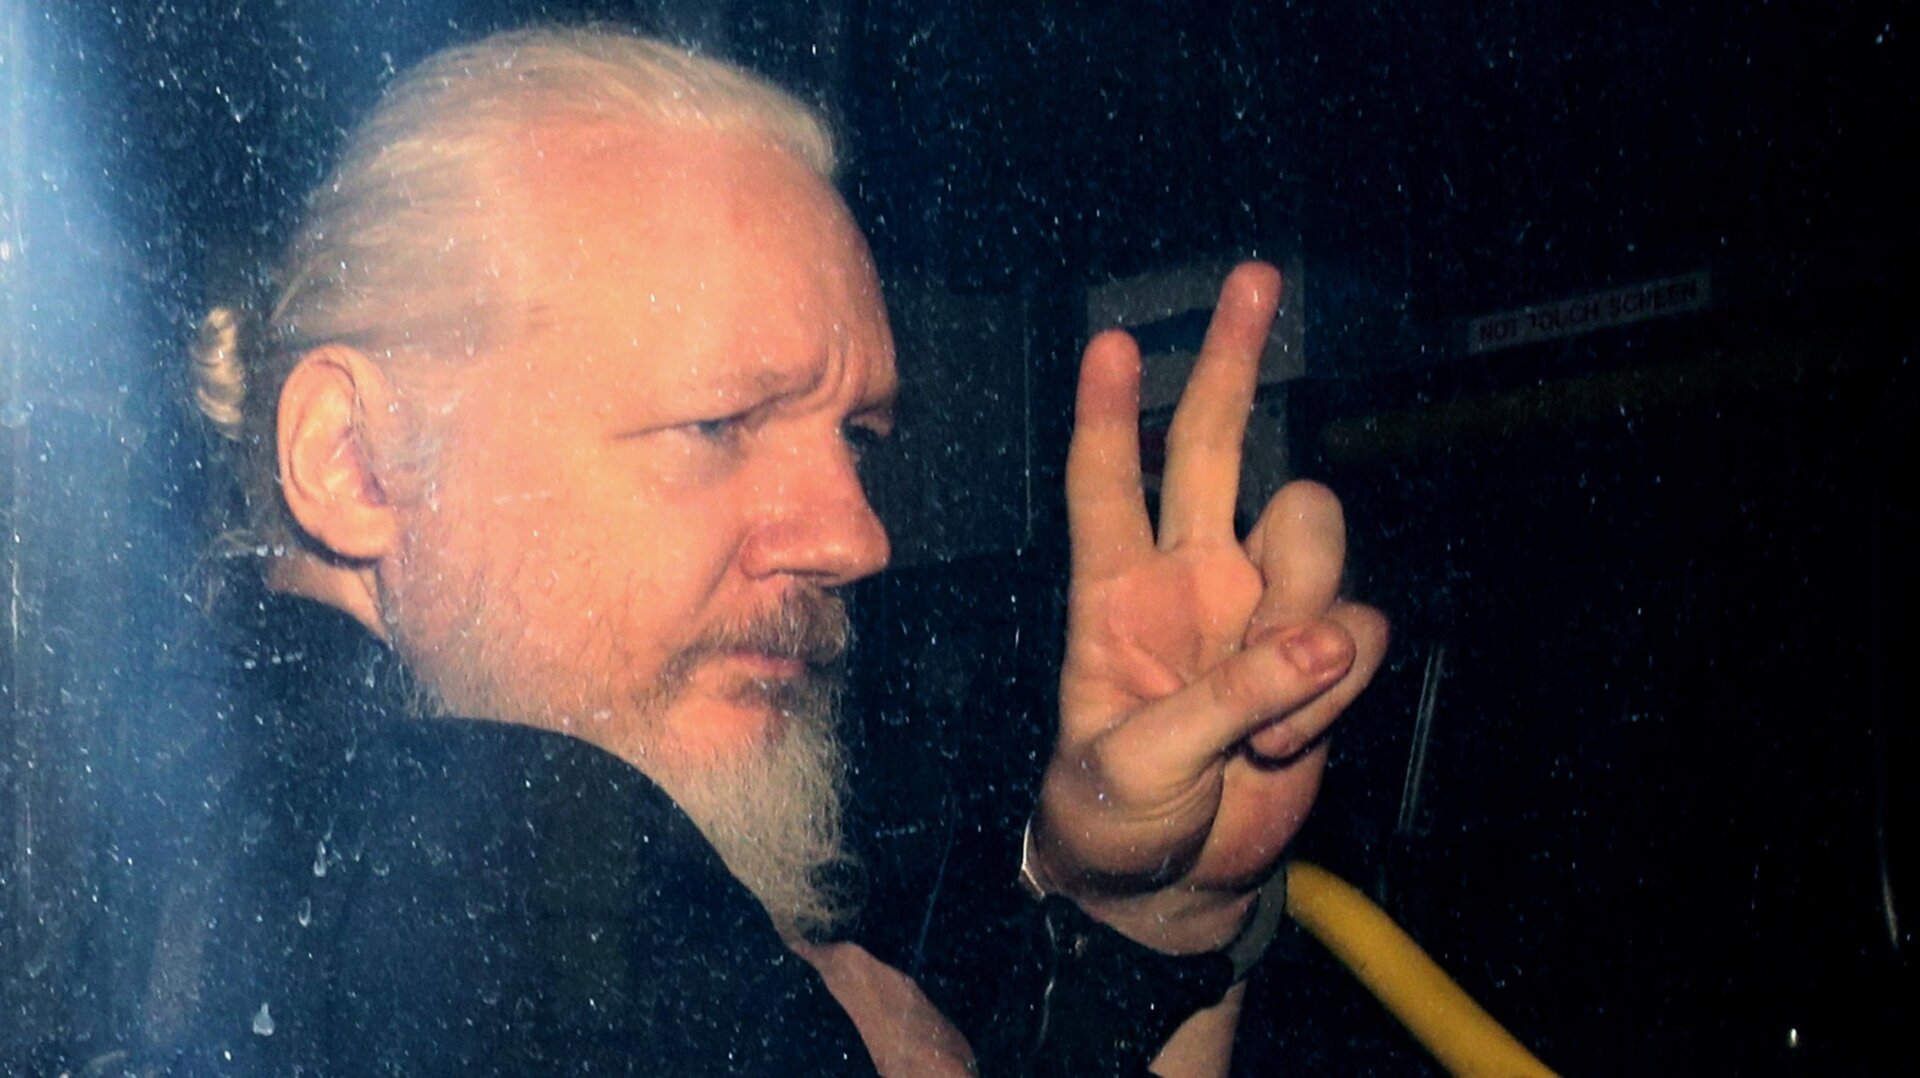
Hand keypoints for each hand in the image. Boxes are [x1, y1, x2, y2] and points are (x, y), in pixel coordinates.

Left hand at [1033, 262, 1387, 953]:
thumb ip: (1222, 702)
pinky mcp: (1319, 656)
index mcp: (1113, 593)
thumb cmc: (1118, 819)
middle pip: (1212, 445)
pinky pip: (1356, 625)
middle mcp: (1189, 578)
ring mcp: (1259, 609)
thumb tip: (1321, 641)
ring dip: (1301, 602)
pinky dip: (1334, 681)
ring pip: (1310, 527)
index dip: (1107, 413)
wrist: (1173, 886)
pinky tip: (1287, 739)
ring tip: (1264, 705)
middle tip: (1251, 279)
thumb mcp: (1135, 769)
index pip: (1106, 483)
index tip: (1110, 341)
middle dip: (1228, 361)